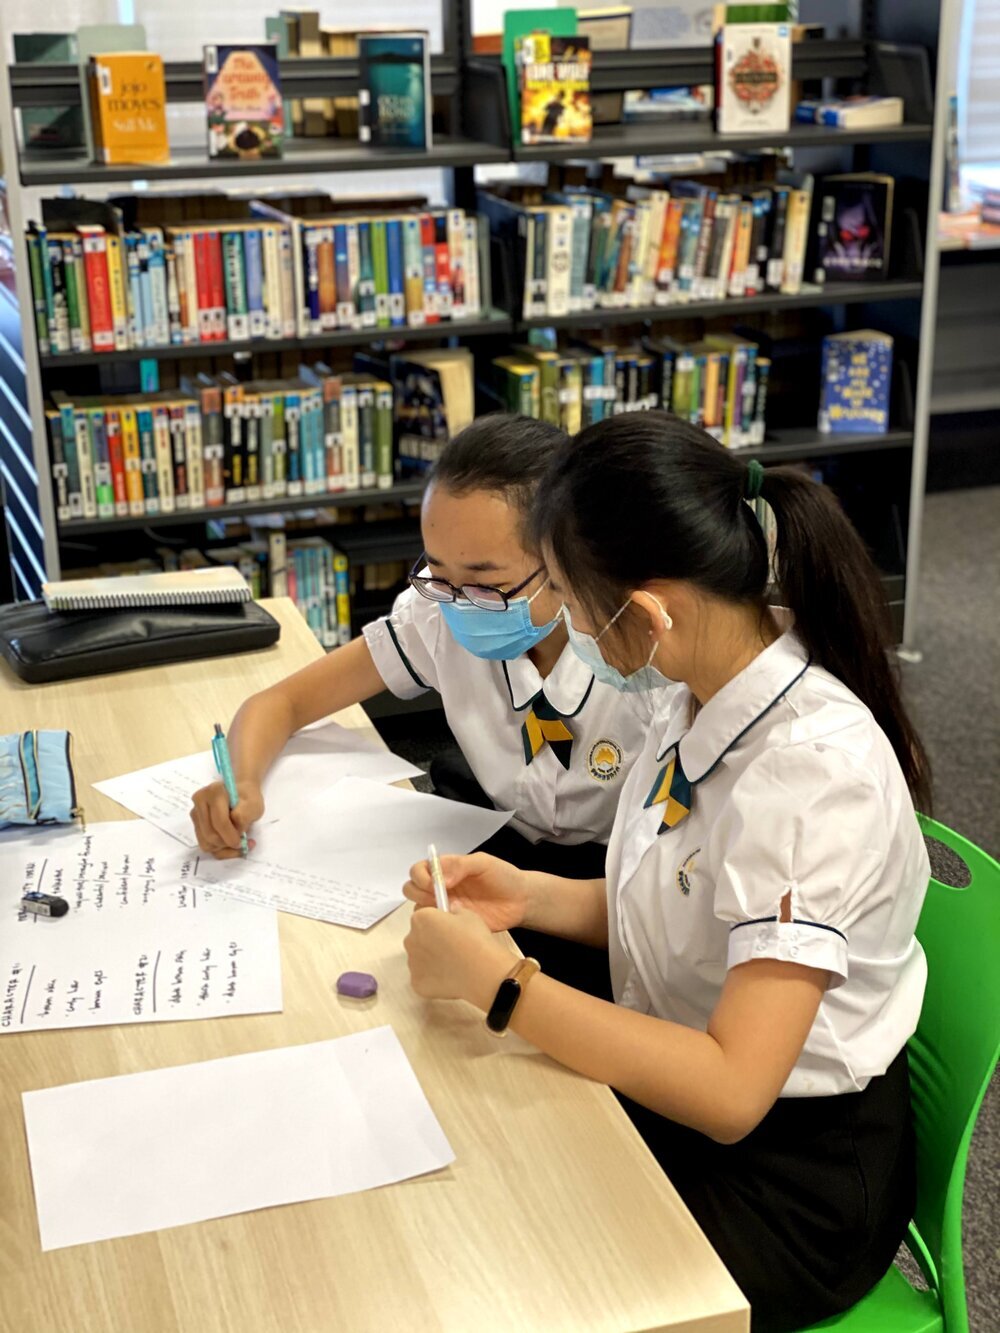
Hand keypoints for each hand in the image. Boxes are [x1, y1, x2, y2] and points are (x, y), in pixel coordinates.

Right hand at [190, 779, 262, 857]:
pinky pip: (205, 844)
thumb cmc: (248, 797)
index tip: (242, 843)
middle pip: (210, 834)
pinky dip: (218, 848)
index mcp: (215, 792)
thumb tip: (236, 831)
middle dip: (227, 844)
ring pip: (205, 843)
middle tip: (242, 843)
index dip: (231, 837)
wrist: (240, 791)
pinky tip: (229, 842)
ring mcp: (195, 812)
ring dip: (223, 848)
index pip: (220, 821)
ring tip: (237, 842)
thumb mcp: (254, 805)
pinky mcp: (196, 823)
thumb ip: (244, 817)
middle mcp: (200, 801)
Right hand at [403, 852, 531, 931]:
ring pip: (419, 910)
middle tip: (436, 899)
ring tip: (446, 912)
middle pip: (411, 889)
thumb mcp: (483, 863)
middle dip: (418, 893)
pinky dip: (436, 926)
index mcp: (446, 870)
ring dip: (425, 910)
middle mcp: (441, 888)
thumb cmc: (504, 877)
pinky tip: (451, 925)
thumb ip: (460, 865)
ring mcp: (445, 908)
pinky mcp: (453, 926)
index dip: (420, 877)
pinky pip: (434, 928)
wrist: (521, 901)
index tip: (434, 884)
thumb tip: (440, 879)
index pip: (419, 870)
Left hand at [404, 903, 512, 1003]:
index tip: (448, 928)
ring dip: (431, 960)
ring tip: (453, 964)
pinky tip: (450, 977)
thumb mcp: (470, 916)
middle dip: (431, 941)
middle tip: (451, 947)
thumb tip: (452, 910)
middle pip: (418, 938)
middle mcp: (410, 939)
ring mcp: (411, 963)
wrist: (480, 972)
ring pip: (420, 959)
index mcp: (421, 919)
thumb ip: (456, 910)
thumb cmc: (475, 940)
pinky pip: (423, 978)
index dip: (437, 923)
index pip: (423, 917)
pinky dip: (433, 979)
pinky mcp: (416, 983)